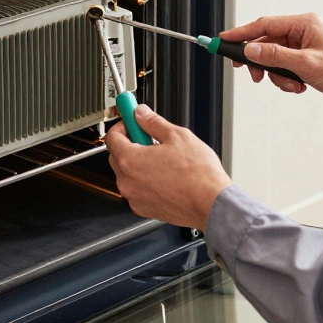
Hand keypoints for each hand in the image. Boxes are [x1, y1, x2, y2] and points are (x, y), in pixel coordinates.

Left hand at [104, 104, 231, 229]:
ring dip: (138, 163)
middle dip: (130, 143)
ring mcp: (134, 197)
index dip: (123, 125)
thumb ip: (153, 122)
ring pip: (127, 174)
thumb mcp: (177, 136)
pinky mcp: (143, 209)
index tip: (132, 121)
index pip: (112, 137)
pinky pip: (137, 189)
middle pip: (117, 155)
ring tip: (163, 159)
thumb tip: (142, 114)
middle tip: (150, 138)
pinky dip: (145, 181)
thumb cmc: (198, 175)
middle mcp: (127, 182)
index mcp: (130, 161)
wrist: (210, 204)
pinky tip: (165, 176)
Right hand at [221, 13, 322, 118]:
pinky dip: (287, 80)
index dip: (240, 33)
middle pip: (266, 42)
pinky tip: (301, 87)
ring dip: (278, 76)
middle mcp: (303, 31)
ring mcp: (304, 46)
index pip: (263, 24)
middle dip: (260, 61)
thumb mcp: (306, 65)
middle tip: (251, 75)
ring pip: (274, 59)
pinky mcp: (307, 61)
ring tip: (293, 86)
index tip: (221, 40)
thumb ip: (274, 56)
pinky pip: (285, 68)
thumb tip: (250, 49)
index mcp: (304, 23)